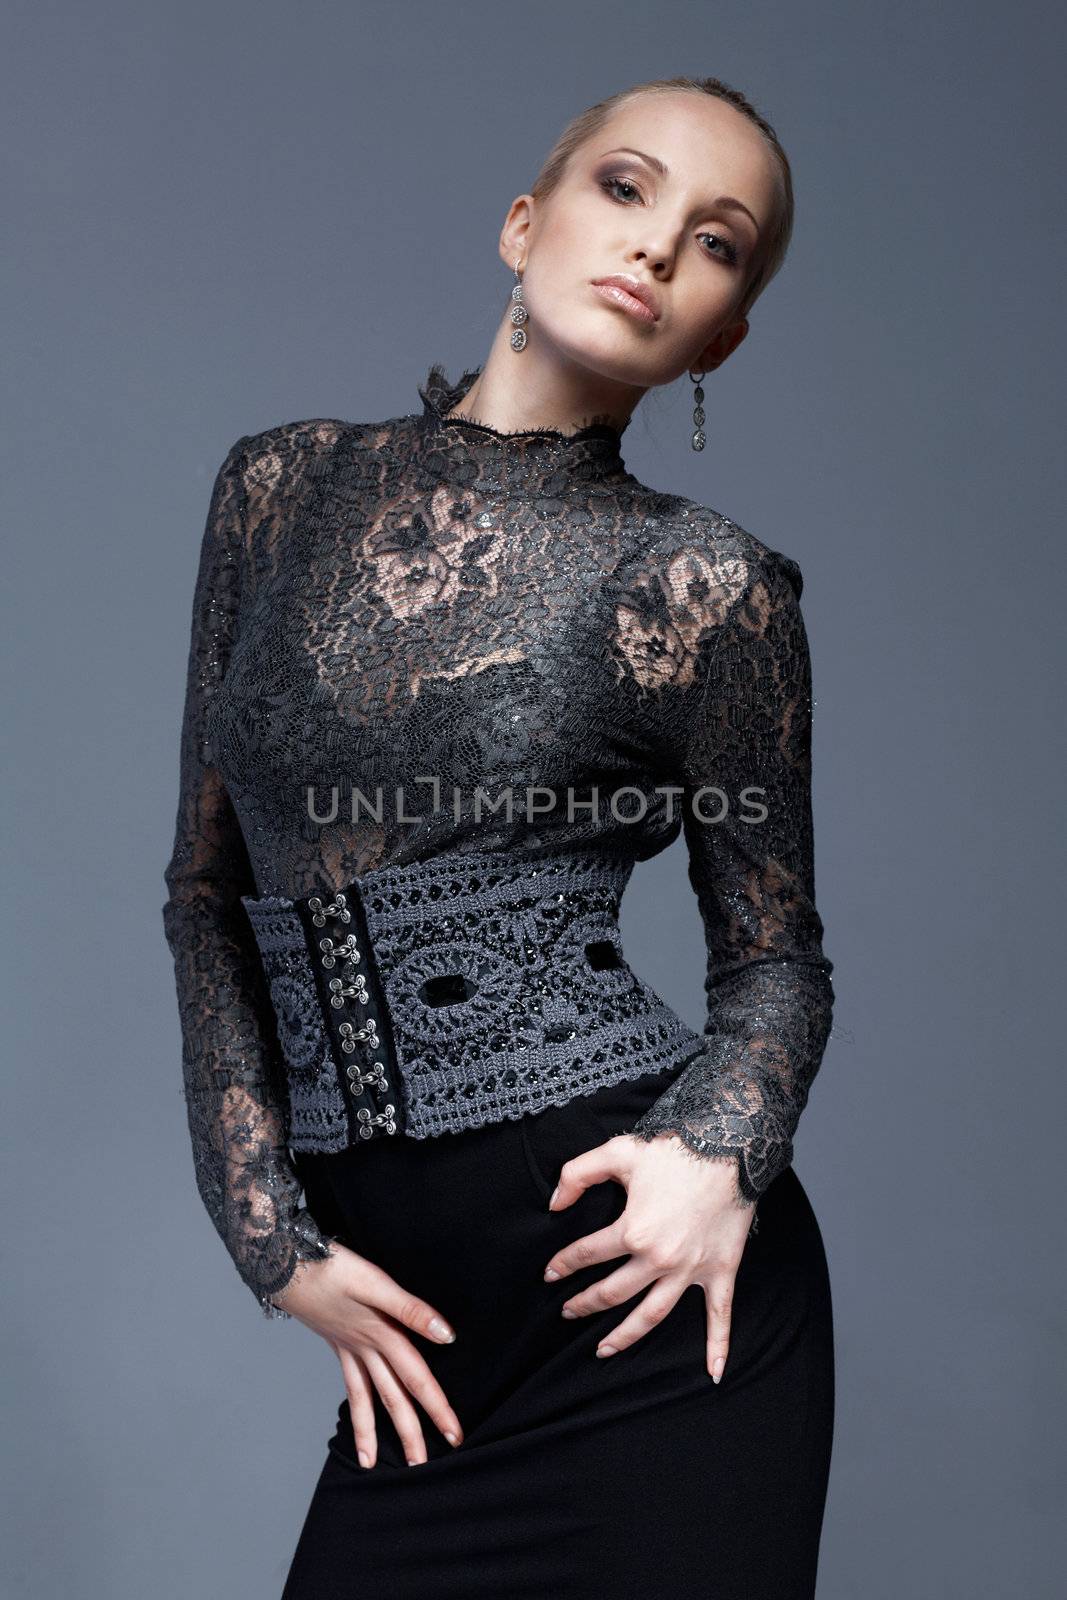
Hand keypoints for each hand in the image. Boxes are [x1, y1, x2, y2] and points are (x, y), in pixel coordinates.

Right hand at [270, 1241, 463, 1466]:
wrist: (286, 1264)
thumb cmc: (332, 1268)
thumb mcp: (374, 1282)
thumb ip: (410, 1309)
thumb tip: (447, 1336)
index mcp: (380, 1335)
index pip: (416, 1377)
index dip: (437, 1405)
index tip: (456, 1433)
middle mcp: (365, 1348)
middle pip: (393, 1396)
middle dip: (410, 1432)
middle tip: (422, 1466)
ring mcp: (348, 1349)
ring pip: (366, 1397)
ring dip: (373, 1430)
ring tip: (372, 1464)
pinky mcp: (337, 1342)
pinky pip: (349, 1383)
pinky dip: (355, 1406)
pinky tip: (360, 1419)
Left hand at [543, 1132, 755, 1382]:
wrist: (731, 1145)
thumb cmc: (674, 1149)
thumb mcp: (618, 1151)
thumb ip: (577, 1174)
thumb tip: (553, 1204)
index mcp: (633, 1231)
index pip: (588, 1254)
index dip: (564, 1264)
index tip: (550, 1273)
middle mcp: (660, 1259)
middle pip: (614, 1293)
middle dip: (586, 1304)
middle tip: (568, 1312)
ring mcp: (691, 1270)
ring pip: (653, 1314)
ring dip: (626, 1336)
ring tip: (603, 1350)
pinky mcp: (721, 1270)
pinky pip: (720, 1314)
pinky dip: (718, 1345)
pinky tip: (713, 1373)